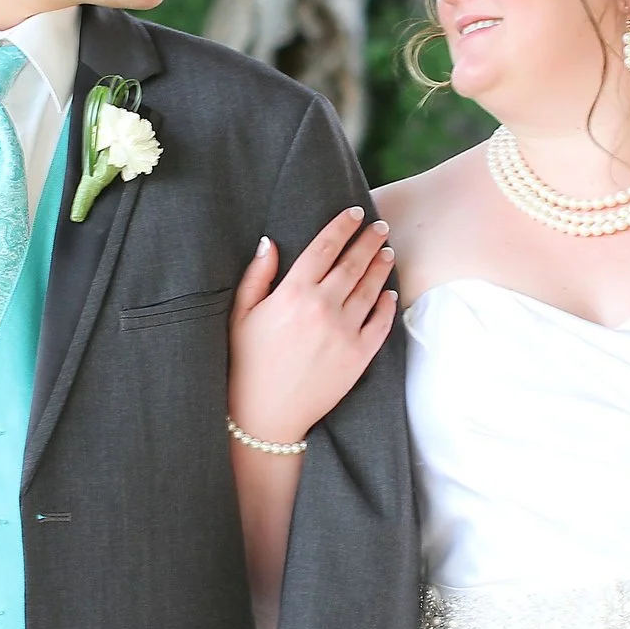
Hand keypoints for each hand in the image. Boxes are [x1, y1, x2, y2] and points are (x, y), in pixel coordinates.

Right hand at [230, 207, 398, 445]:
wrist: (266, 415)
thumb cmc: (247, 363)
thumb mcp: (241, 315)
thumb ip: (257, 275)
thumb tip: (269, 241)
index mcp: (293, 293)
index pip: (325, 247)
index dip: (342, 226)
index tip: (354, 213)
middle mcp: (323, 307)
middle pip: (353, 263)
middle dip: (369, 240)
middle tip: (380, 227)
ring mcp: (344, 331)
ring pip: (371, 288)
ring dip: (381, 265)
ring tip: (387, 251)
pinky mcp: (359, 355)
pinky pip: (380, 323)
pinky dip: (387, 304)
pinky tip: (388, 291)